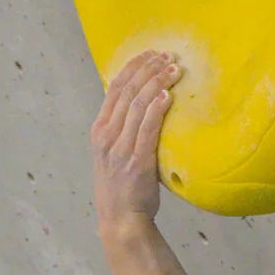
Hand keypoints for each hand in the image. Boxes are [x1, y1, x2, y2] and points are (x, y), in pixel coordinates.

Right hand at [91, 50, 177, 238]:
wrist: (121, 219)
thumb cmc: (122, 187)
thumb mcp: (114, 153)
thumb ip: (124, 130)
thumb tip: (147, 105)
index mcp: (99, 130)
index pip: (114, 88)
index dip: (133, 67)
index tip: (151, 54)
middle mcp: (106, 136)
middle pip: (126, 90)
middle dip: (148, 69)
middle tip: (168, 56)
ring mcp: (119, 148)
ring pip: (137, 104)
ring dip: (156, 83)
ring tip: (174, 69)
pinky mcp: (136, 160)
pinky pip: (146, 128)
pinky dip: (157, 108)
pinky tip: (168, 95)